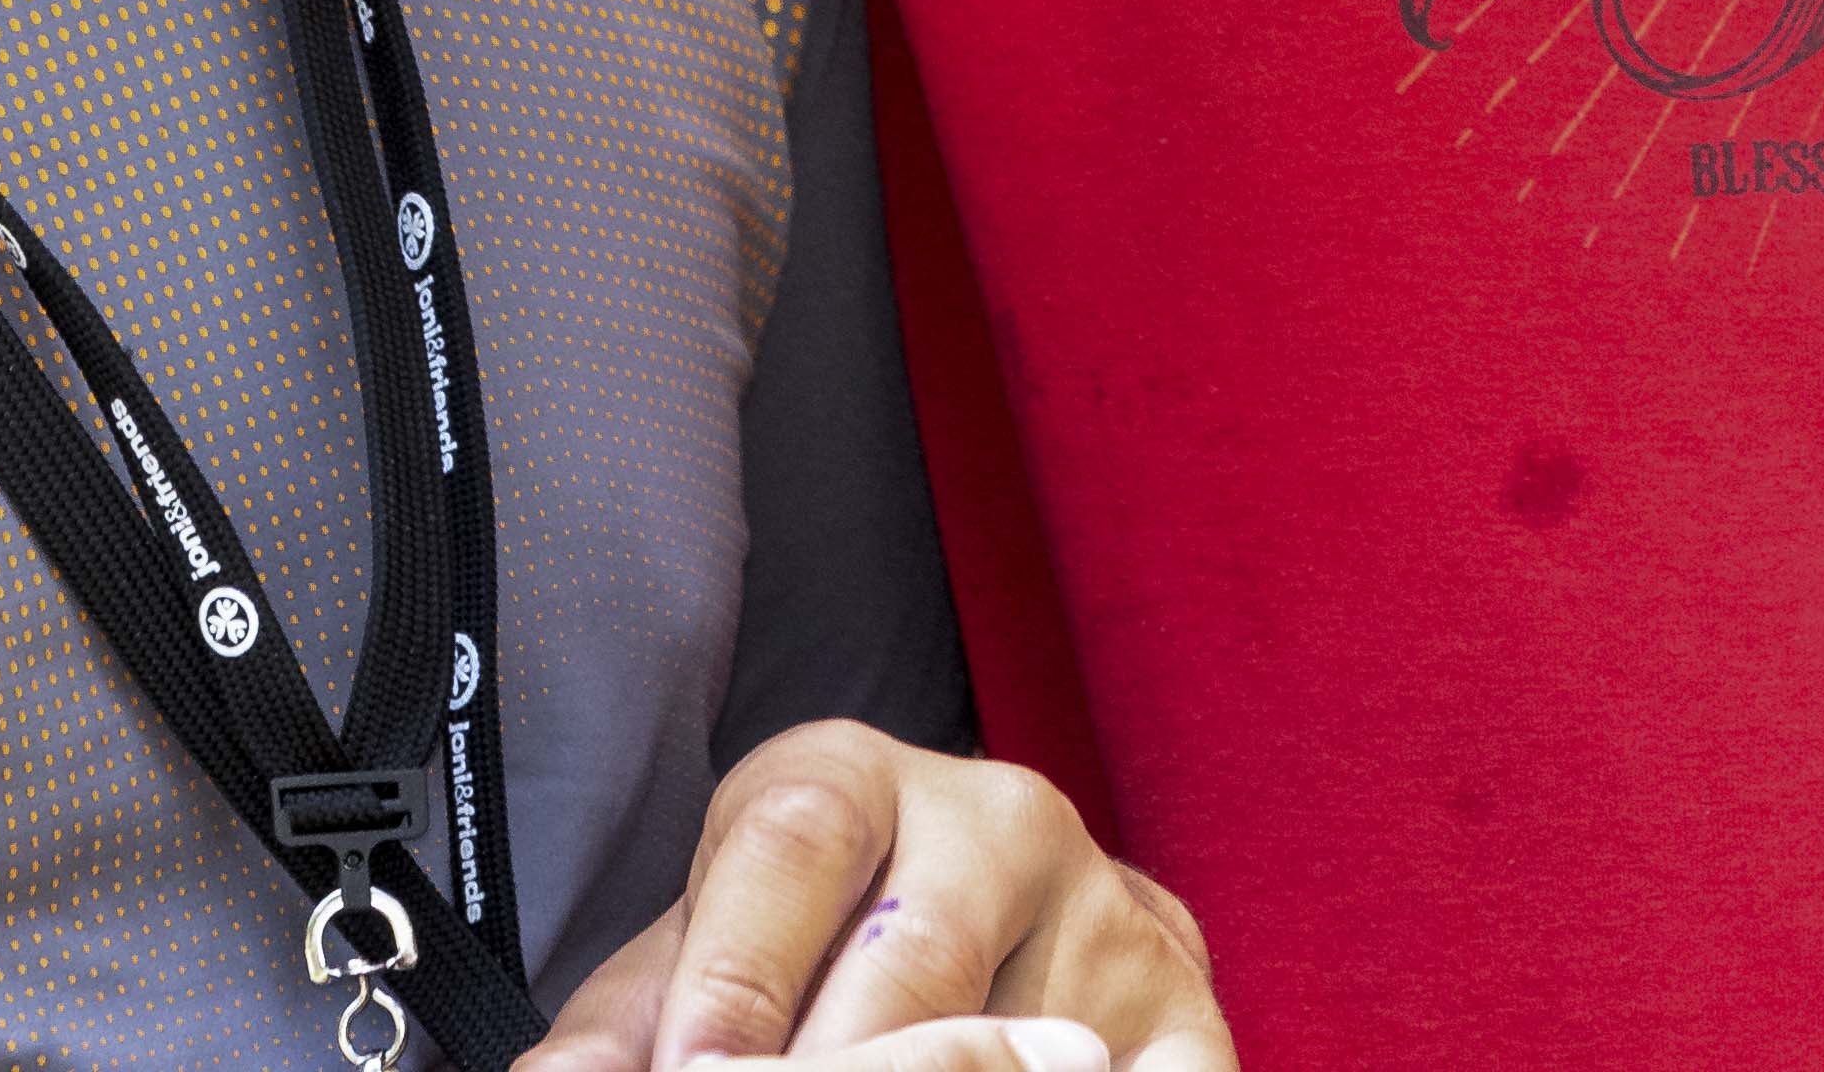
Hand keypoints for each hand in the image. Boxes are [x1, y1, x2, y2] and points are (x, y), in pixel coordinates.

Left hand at [526, 725, 1220, 1071]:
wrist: (1006, 927)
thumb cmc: (818, 951)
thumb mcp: (712, 955)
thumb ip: (633, 1020)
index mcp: (855, 779)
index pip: (794, 842)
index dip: (737, 970)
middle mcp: (997, 817)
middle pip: (914, 950)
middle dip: (840, 1063)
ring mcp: (1106, 907)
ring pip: (1025, 1036)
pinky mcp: (1190, 999)